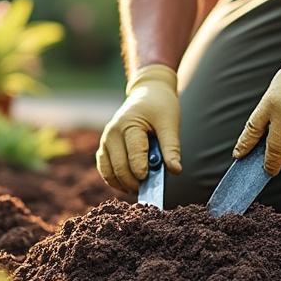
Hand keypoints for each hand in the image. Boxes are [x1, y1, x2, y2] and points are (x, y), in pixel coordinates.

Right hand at [97, 64, 182, 193]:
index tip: (150, 180)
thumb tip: (176, 171)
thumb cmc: (160, 107)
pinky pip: (104, 169)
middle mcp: (112, 133)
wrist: (148, 92)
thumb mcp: (170, 123)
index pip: (134, 153)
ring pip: (108, 171)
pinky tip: (127, 185)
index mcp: (129, 125)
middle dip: (134, 181)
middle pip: (119, 166)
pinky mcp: (104, 147)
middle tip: (149, 188)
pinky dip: (114, 180)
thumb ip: (171, 148)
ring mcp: (105, 141)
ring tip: (140, 187)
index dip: (141, 170)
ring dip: (123, 183)